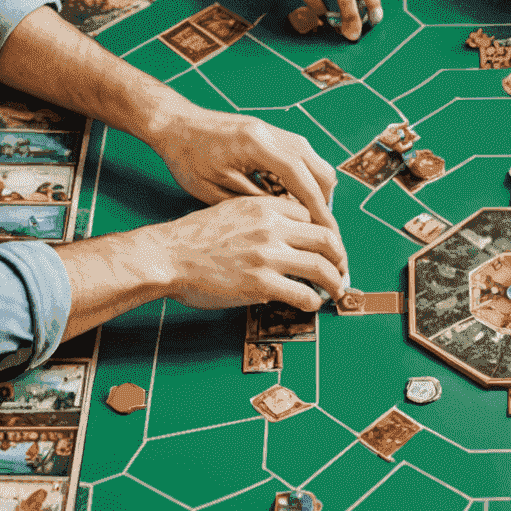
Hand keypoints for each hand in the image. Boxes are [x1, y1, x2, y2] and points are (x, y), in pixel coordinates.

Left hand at [150, 106, 337, 228]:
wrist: (175, 125)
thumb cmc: (187, 158)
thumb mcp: (215, 189)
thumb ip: (254, 203)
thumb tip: (287, 219)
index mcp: (259, 146)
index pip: (303, 181)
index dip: (318, 211)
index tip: (328, 235)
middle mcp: (274, 134)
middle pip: (319, 169)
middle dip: (323, 202)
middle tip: (319, 232)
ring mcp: (275, 131)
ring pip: (313, 163)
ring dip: (312, 191)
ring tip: (301, 219)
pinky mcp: (271, 135)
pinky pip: (299, 159)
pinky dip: (300, 180)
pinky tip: (282, 199)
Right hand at [151, 194, 347, 312]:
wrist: (167, 255)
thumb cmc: (194, 236)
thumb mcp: (232, 210)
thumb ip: (262, 217)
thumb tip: (286, 234)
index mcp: (266, 206)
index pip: (310, 214)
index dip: (322, 231)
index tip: (326, 245)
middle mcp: (273, 226)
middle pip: (325, 237)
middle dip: (340, 255)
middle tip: (343, 268)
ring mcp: (269, 255)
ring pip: (321, 266)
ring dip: (335, 280)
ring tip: (337, 289)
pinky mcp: (261, 283)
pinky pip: (302, 293)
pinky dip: (314, 300)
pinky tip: (312, 304)